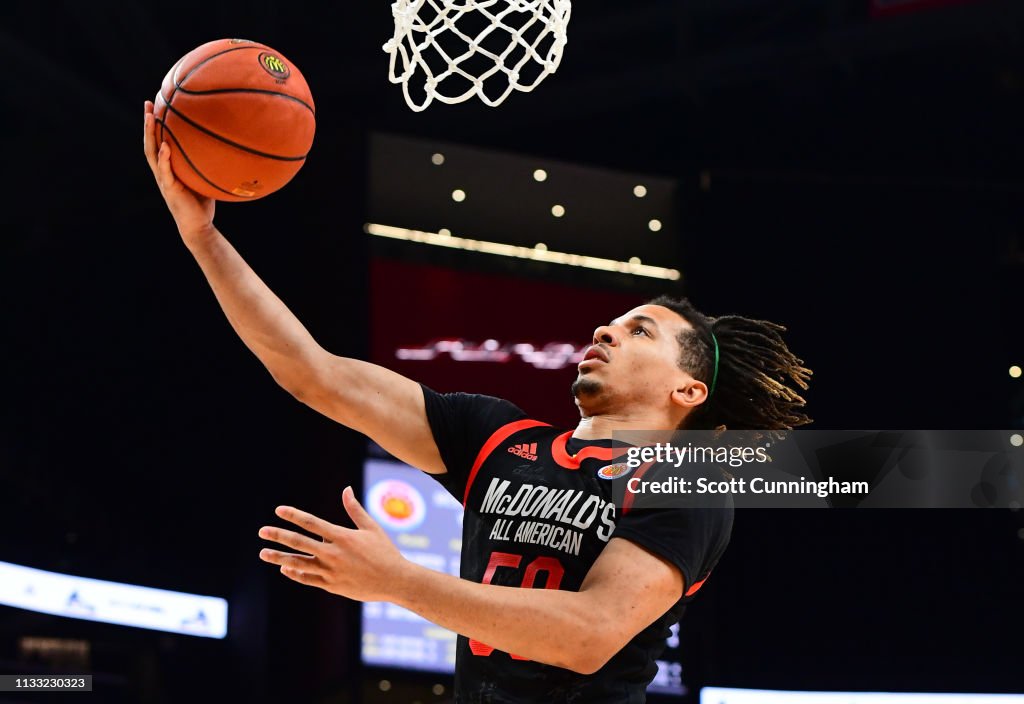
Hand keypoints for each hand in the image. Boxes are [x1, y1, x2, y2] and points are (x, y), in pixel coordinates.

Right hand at [143, 100, 215, 245]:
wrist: (198, 226)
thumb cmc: (202, 203)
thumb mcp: (204, 178)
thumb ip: (207, 164)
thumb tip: (225, 146)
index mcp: (168, 169)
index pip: (158, 143)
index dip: (155, 126)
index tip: (155, 106)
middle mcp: (162, 172)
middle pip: (150, 143)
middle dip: (147, 123)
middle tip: (147, 103)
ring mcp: (164, 180)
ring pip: (152, 154)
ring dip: (150, 135)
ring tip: (150, 117)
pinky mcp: (170, 190)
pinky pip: (165, 171)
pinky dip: (164, 158)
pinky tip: (165, 146)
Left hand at [258, 486, 409, 601]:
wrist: (395, 581)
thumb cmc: (385, 552)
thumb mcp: (371, 528)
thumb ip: (355, 509)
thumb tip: (346, 489)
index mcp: (342, 537)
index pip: (312, 523)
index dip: (293, 515)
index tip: (278, 510)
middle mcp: (333, 554)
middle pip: (299, 543)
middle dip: (278, 536)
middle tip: (262, 531)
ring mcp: (331, 572)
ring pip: (299, 564)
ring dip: (279, 558)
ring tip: (263, 553)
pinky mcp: (332, 586)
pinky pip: (308, 579)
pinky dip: (295, 573)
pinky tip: (285, 568)